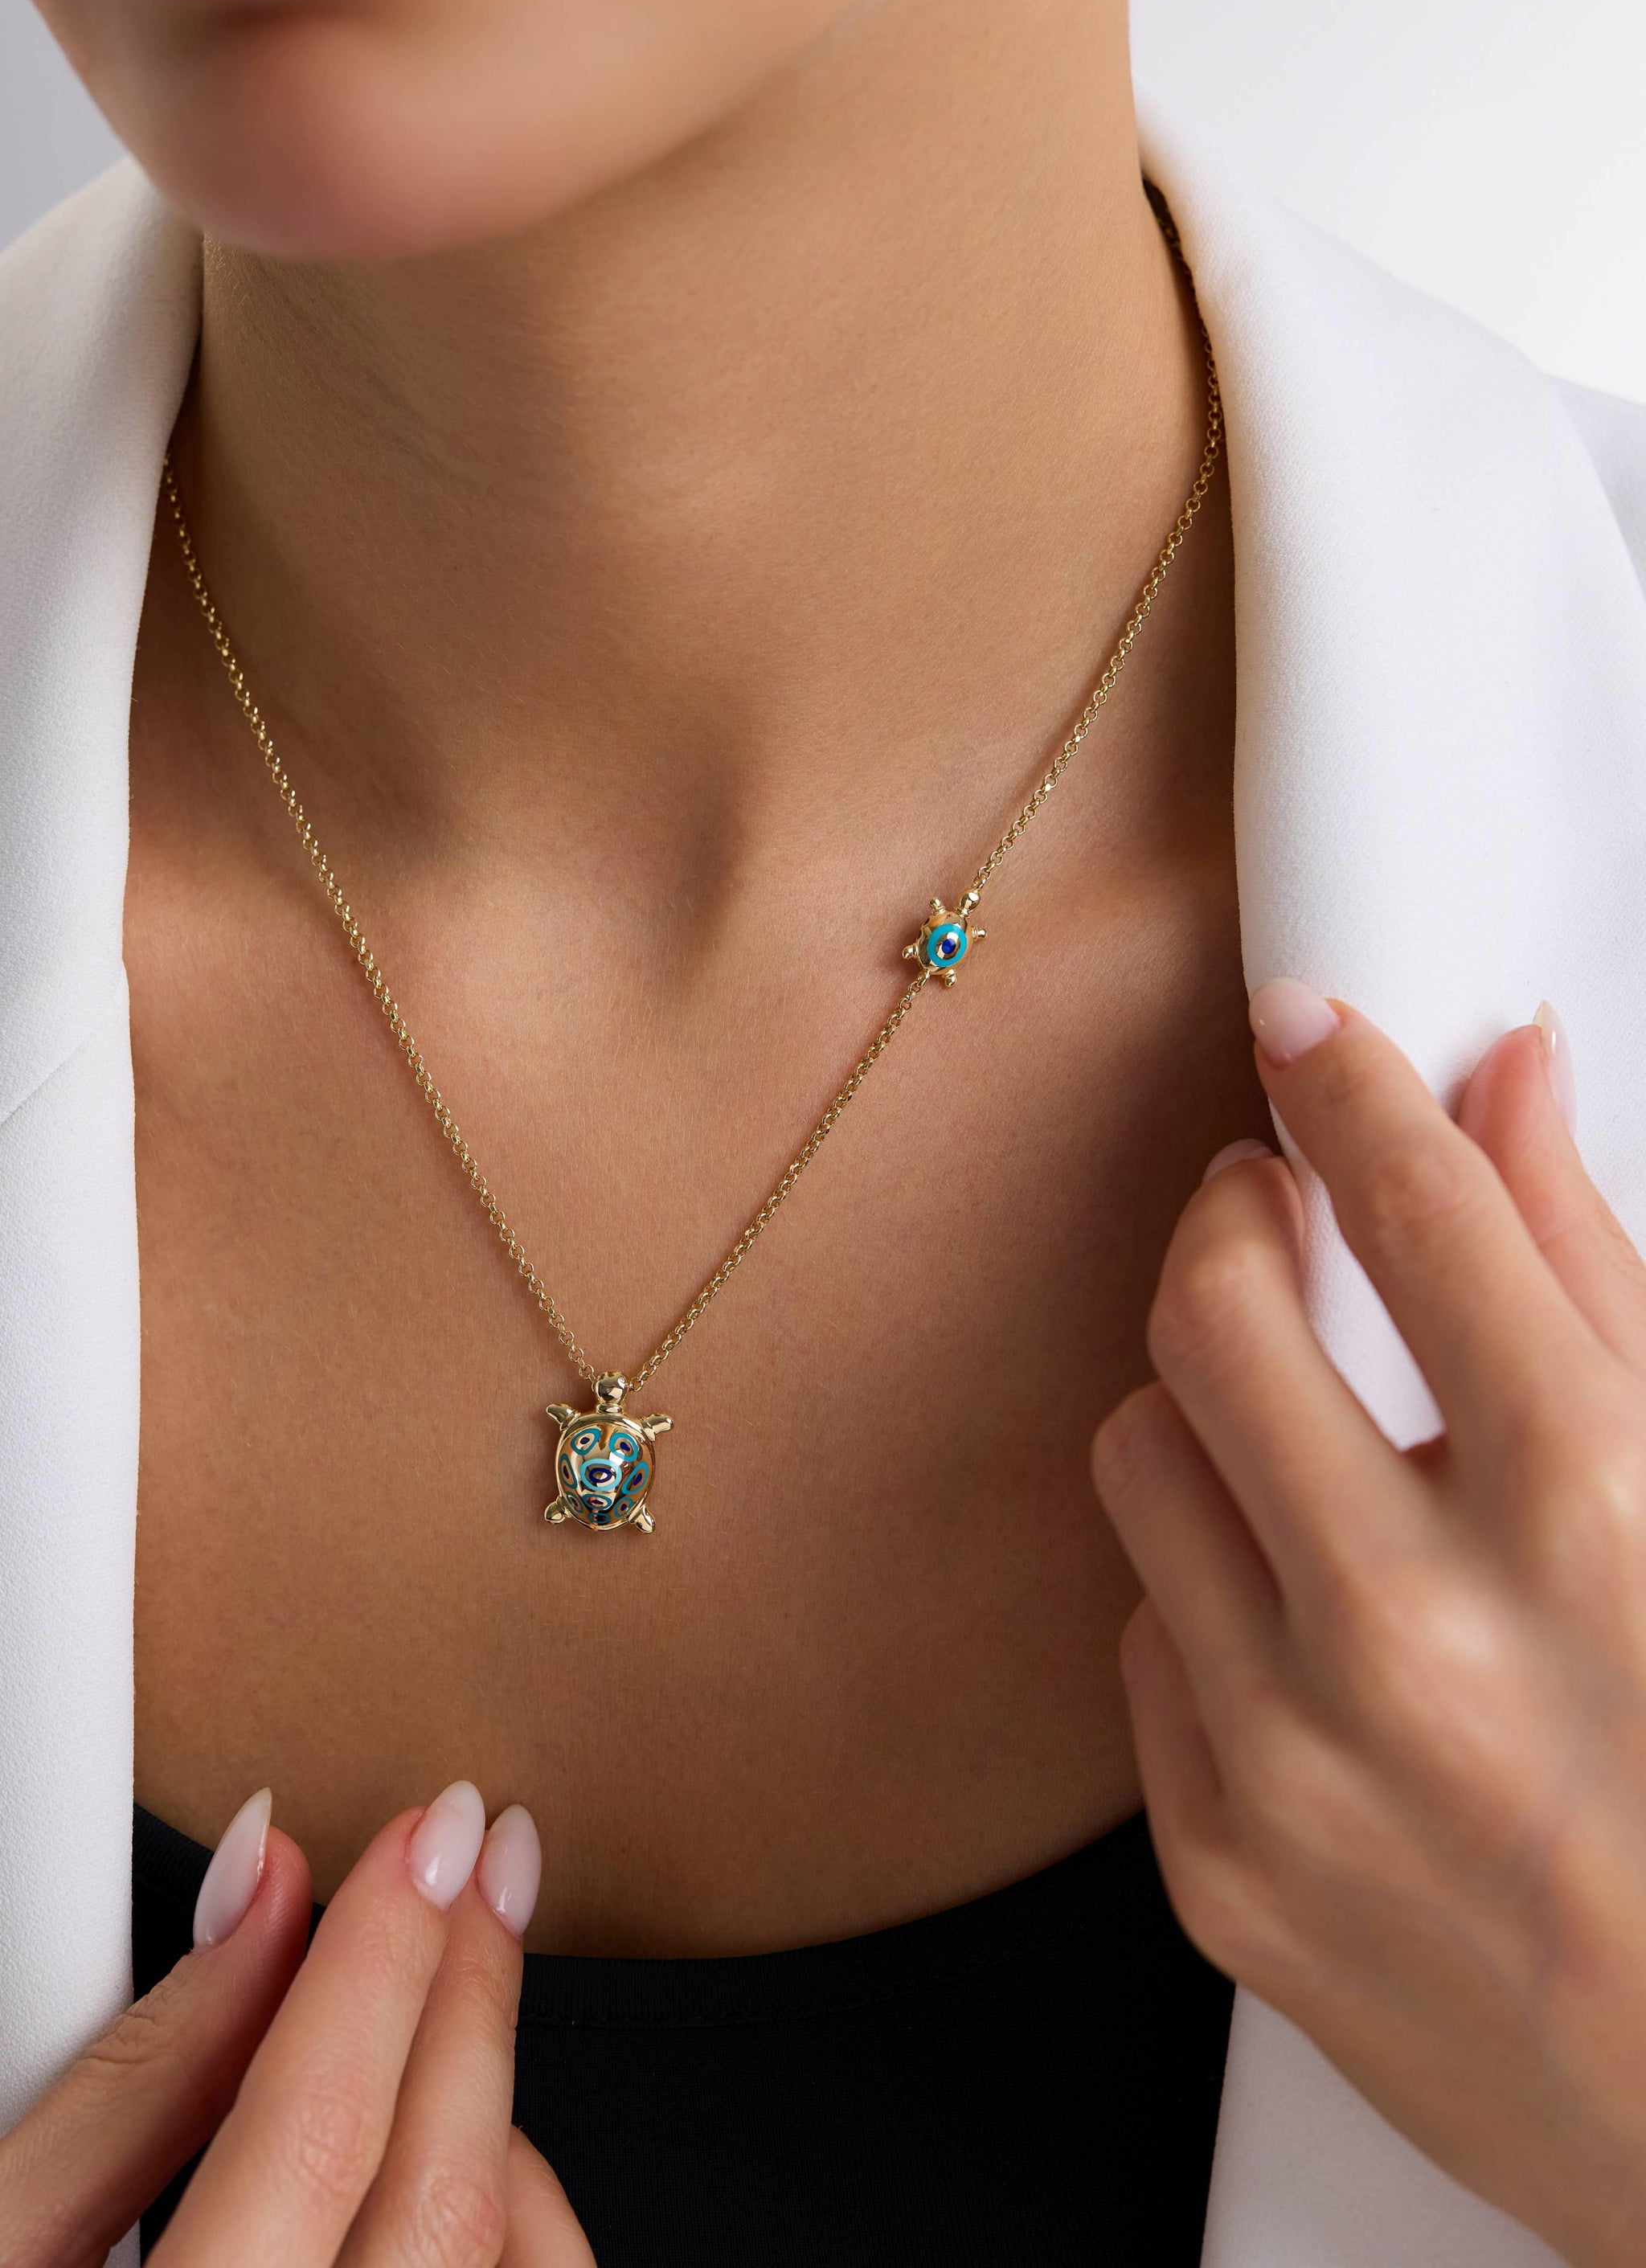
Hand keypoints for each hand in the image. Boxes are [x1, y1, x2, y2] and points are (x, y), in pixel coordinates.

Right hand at [0, 1782, 593, 2267]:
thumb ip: (135, 2076)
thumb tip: (267, 1898)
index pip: (316, 2128)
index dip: (382, 1951)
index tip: (426, 1832)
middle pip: (441, 2195)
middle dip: (470, 1992)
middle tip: (480, 1859)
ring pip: (511, 2267)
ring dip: (491, 2118)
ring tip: (445, 2012)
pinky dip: (506, 2226)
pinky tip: (457, 2159)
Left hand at [1093, 983, 1645, 2267]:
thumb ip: (1599, 1279)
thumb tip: (1507, 1087)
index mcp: (1593, 1518)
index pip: (1419, 1212)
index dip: (1349, 1086)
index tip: (1309, 1032)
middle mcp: (1424, 1641)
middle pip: (1212, 1310)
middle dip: (1235, 1220)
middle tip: (1273, 1210)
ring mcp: (1302, 1769)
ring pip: (1141, 1457)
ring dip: (1209, 1407)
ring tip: (1305, 1435)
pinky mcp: (1222, 1873)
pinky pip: (1140, 1640)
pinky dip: (1213, 1596)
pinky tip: (1313, 1624)